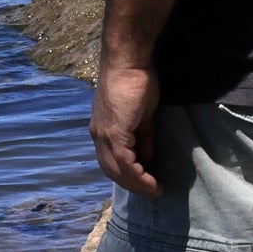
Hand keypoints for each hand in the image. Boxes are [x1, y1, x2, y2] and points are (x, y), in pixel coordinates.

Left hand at [91, 56, 161, 196]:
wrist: (128, 60)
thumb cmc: (135, 79)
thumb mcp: (140, 114)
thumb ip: (142, 136)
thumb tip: (147, 156)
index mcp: (102, 130)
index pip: (111, 161)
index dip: (127, 175)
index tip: (146, 182)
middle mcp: (98, 136)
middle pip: (112, 170)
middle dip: (132, 184)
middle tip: (151, 191)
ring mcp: (104, 135)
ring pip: (117, 170)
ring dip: (136, 184)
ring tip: (154, 190)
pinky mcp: (114, 133)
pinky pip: (125, 163)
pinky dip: (138, 176)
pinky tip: (152, 182)